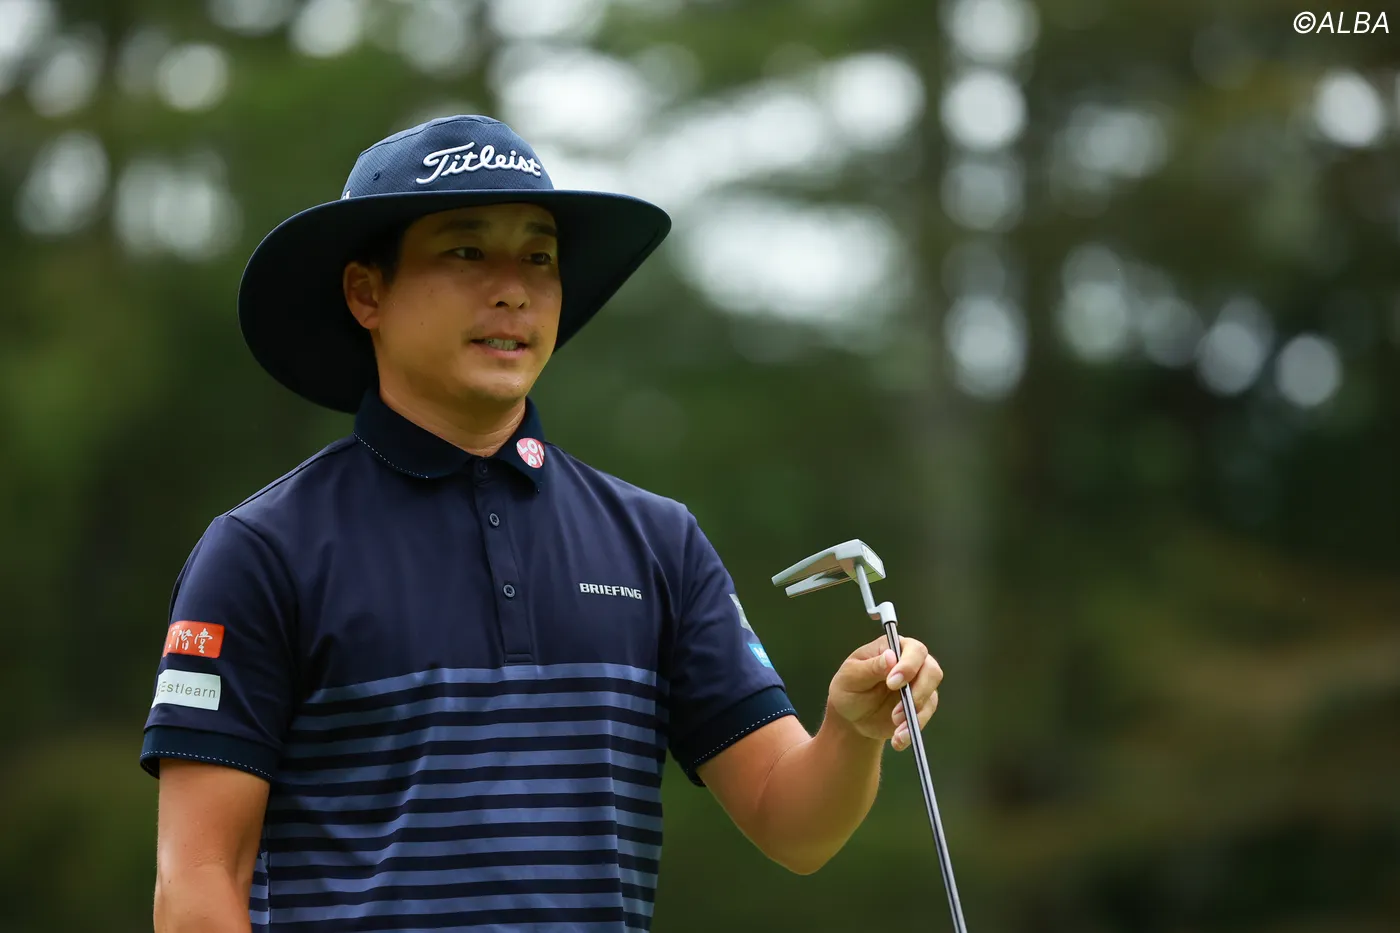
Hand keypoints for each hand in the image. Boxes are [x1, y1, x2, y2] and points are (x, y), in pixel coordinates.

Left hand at [827, 635, 941, 751]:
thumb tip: (891, 656)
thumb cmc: (849, 688)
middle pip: (932, 670)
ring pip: (931, 695)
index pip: (914, 649)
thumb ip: (871, 667)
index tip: (892, 683)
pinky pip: (924, 717)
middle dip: (918, 691)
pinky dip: (912, 729)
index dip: (908, 665)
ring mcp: (918, 686)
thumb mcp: (851, 676)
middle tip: (897, 709)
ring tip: (895, 724)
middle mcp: (912, 664)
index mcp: (893, 648)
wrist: (851, 717)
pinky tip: (898, 738)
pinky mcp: (920, 707)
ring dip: (914, 713)